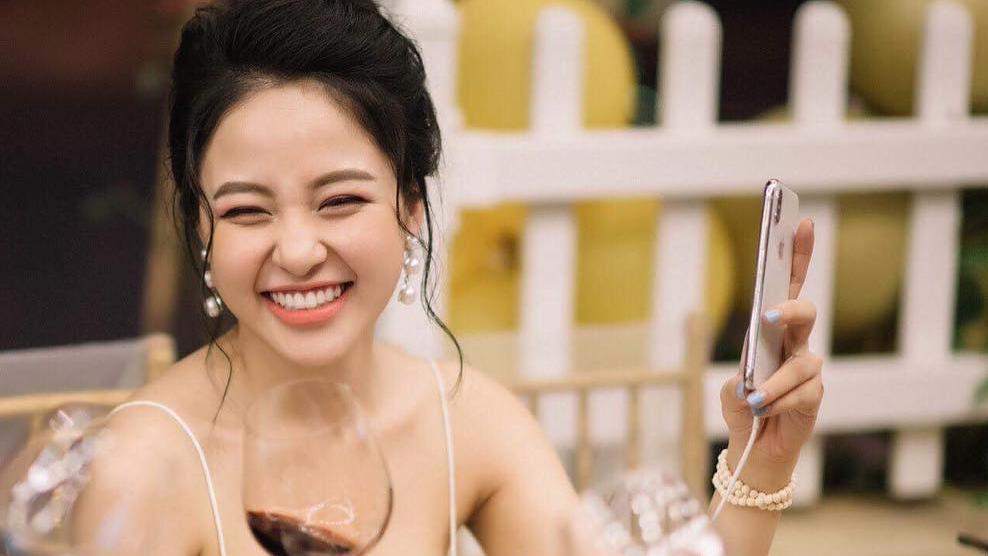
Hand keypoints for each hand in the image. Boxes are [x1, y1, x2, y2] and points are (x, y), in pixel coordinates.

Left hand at [719, 218, 823, 483]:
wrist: (754, 446)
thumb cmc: (744, 404)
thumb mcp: (731, 385)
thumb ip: (741, 372)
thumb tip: (752, 373)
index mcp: (774, 328)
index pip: (789, 284)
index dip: (797, 253)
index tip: (799, 220)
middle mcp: (796, 343)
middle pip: (805, 312)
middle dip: (790, 310)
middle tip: (768, 317)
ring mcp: (809, 369)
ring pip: (803, 363)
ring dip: (775, 381)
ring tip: (754, 397)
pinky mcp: (815, 397)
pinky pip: (803, 394)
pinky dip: (778, 403)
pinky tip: (764, 410)